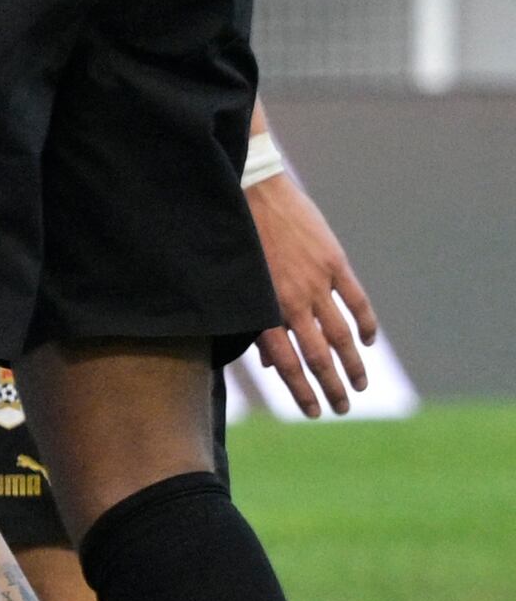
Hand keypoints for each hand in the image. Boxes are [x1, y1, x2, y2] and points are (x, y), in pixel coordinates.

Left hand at [243, 144, 379, 416]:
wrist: (248, 188)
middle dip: (331, 386)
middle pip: (318, 356)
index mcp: (263, 309)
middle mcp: (292, 300)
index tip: (312, 412)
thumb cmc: (231, 239)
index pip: (287, 364)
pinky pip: (356, 300)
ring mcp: (317, 281)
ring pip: (342, 334)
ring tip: (359, 386)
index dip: (301, 391)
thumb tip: (268, 363)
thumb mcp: (234, 284)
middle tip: (341, 408)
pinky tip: (369, 342)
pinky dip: (366, 324)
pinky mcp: (334, 261)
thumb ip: (251, 324)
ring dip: (353, 364)